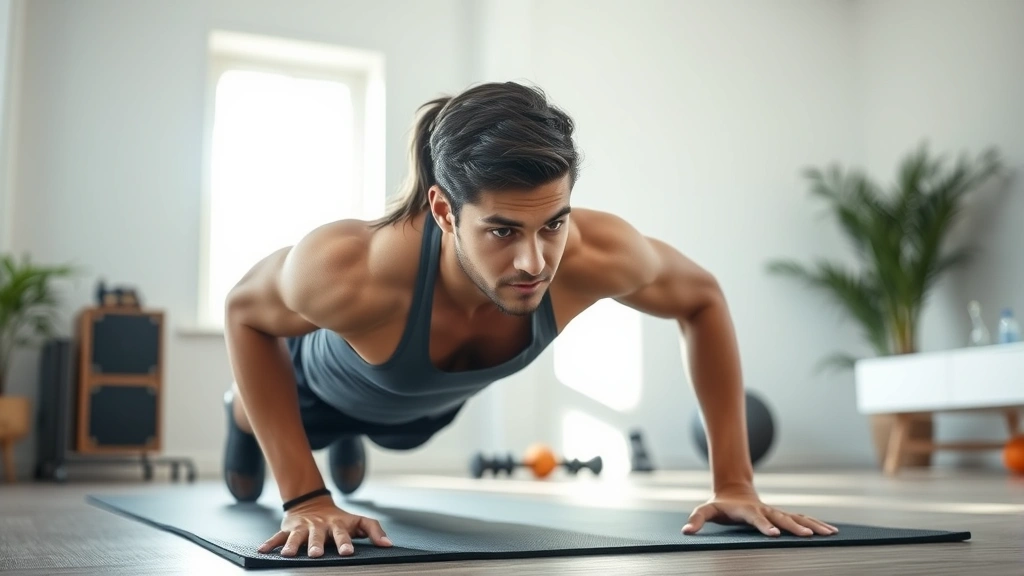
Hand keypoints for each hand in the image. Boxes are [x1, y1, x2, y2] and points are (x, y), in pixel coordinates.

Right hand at [259, 495, 393, 556]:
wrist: (314, 503)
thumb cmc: (339, 520)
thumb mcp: (358, 522)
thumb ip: (374, 531)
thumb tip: (389, 545)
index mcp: (337, 525)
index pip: (343, 535)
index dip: (345, 543)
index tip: (348, 553)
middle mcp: (320, 526)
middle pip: (318, 536)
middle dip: (316, 545)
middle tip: (316, 554)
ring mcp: (303, 527)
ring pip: (297, 536)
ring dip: (292, 545)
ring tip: (287, 554)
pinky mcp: (288, 529)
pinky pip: (277, 536)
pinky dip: (270, 543)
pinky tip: (262, 551)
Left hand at [681, 485, 837, 537]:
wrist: (734, 490)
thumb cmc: (720, 505)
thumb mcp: (707, 510)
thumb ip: (697, 519)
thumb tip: (686, 531)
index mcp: (747, 510)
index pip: (756, 519)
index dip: (764, 526)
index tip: (774, 534)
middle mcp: (765, 510)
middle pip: (781, 518)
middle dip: (795, 527)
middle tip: (808, 536)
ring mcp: (776, 512)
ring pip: (797, 517)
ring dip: (812, 525)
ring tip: (829, 533)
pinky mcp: (783, 515)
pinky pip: (802, 518)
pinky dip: (817, 524)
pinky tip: (832, 531)